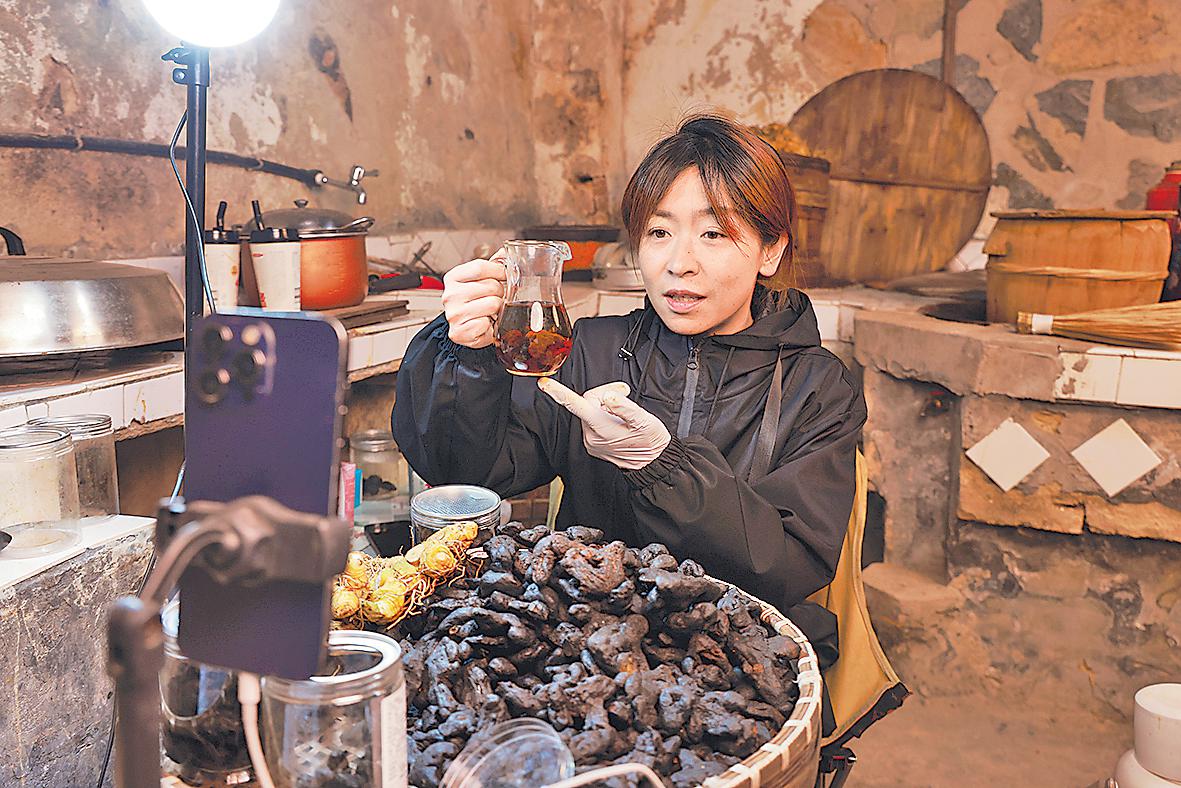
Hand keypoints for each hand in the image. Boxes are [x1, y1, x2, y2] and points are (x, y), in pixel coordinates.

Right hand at [442, 250, 506, 348]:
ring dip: (497, 309)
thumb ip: (493, 265)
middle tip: (494, 298)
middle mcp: (450, 295)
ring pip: (493, 304)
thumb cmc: (474, 303)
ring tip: (490, 311)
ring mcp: (454, 314)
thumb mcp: (481, 280)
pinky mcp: (460, 332)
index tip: (504, 275)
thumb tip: (506, 252)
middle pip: (490, 286)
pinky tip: (485, 323)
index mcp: (453, 278)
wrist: (465, 329)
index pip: (479, 267)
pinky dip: (491, 326)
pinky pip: (487, 324)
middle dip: (500, 292)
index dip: (498, 270)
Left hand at [538, 379, 670, 469]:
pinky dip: (604, 416)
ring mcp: (591, 441)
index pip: (575, 405)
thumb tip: (610, 397)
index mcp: (600, 427)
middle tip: (624, 394)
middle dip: (605, 394)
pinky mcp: (593, 444)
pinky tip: (618, 421)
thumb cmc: (650, 441)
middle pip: (588, 402)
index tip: (544, 384)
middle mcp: (591, 435)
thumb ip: (625, 407)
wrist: (652, 463)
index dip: (558, 392)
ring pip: (590, 411)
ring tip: (624, 413)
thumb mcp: (643, 420)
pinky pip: (593, 422)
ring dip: (605, 406)